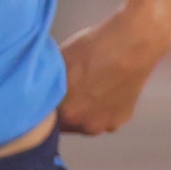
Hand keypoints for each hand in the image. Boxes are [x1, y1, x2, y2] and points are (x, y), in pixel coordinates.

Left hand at [58, 1, 170, 136]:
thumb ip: (49, 83)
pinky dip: (105, 107)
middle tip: (71, 89)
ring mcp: (106, 124)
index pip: (46, 121)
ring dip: (86, 111)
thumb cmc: (91, 48)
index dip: (46, 108)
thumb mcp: (59, 62)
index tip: (47, 96)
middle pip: (68, 123)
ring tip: (91, 87)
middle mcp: (85, 126)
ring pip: (88, 122)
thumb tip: (39, 87)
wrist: (131, 44)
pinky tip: (106, 87)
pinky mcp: (123, 118)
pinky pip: (107, 117)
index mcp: (64, 113)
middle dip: (66, 110)